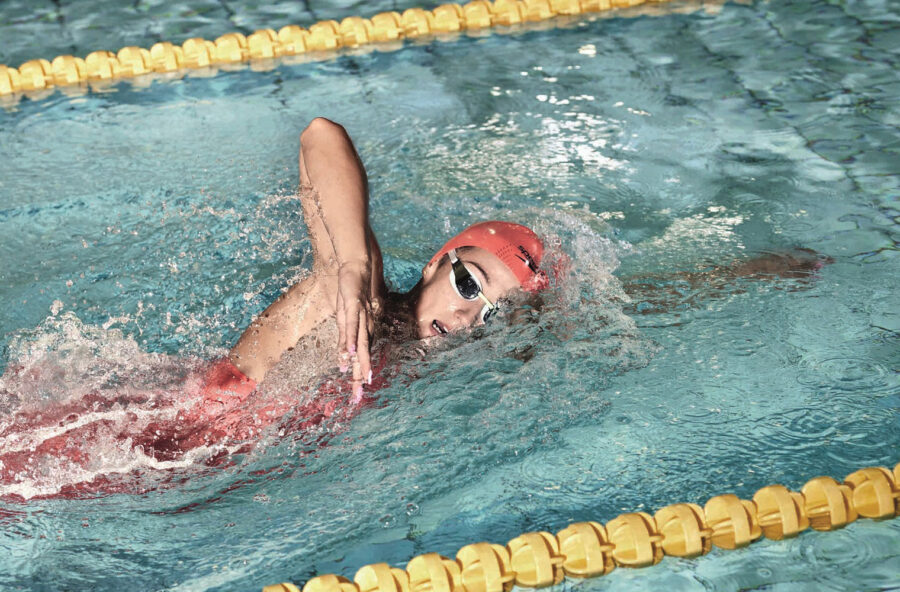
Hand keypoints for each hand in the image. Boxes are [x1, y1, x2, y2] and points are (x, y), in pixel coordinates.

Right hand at [336, 259, 382, 400]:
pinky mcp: (353, 305)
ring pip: (361, 344)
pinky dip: (350, 340)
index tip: (356, 398)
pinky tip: (350, 353)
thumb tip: (343, 360)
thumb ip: (346, 339)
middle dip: (361, 377)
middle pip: (363, 356)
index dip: (358, 377)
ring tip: (364, 379)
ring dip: (361, 362)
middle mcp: (364, 327)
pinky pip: (352, 326)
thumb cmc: (354, 292)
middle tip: (358, 398)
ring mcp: (360, 317)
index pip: (360, 358)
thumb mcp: (347, 318)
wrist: (359, 266)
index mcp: (362, 331)